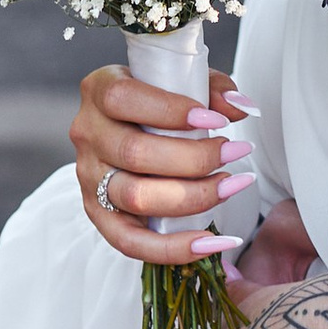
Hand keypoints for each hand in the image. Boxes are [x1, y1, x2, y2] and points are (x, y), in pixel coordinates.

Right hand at [71, 56, 256, 266]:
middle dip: (195, 158)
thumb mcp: (184, 80)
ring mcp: (88, 177)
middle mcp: (87, 134)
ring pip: (135, 197)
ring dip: (192, 197)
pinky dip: (173, 248)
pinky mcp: (98, 214)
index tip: (216, 119)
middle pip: (134, 154)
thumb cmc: (161, 99)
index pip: (122, 99)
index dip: (170, 110)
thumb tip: (239, 108)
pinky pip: (130, 241)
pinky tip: (212, 243)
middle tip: (235, 152)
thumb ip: (212, 89)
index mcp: (99, 90)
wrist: (132, 127)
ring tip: (230, 185)